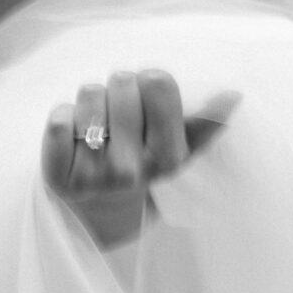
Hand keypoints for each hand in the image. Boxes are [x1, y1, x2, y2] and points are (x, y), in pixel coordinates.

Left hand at [42, 69, 238, 246]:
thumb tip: (235, 95)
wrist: (96, 212)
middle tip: (118, 116)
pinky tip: (73, 139)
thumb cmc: (139, 164)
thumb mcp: (176, 148)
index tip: (145, 100)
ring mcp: (93, 175)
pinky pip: (58, 118)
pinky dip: (64, 117)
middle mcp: (131, 169)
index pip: (159, 81)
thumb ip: (203, 123)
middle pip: (122, 80)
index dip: (149, 81)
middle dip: (119, 90)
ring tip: (97, 127)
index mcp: (167, 156)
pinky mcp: (58, 176)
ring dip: (91, 103)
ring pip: (89, 93)